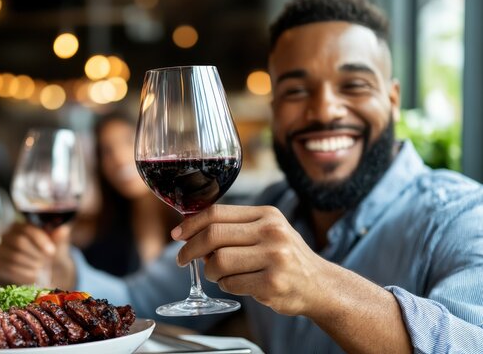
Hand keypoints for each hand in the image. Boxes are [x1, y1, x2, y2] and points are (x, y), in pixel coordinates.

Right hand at [0, 223, 75, 289]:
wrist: (44, 269)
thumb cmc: (50, 252)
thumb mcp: (58, 244)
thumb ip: (60, 236)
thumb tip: (63, 229)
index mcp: (22, 225)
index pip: (28, 229)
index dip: (40, 240)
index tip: (52, 251)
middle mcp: (7, 235)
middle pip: (19, 242)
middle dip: (36, 254)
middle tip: (45, 262)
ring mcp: (1, 250)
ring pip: (15, 257)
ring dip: (32, 265)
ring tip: (40, 268)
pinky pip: (10, 270)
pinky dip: (25, 274)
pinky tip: (33, 275)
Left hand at [174, 204, 327, 315]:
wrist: (320, 285)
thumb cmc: (286, 257)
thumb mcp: (267, 231)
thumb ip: (234, 228)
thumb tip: (190, 232)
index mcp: (267, 215)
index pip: (217, 213)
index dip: (191, 224)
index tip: (177, 234)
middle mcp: (272, 232)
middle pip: (213, 236)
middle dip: (190, 249)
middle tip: (182, 259)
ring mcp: (274, 258)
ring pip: (219, 262)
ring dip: (210, 271)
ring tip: (218, 274)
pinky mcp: (272, 284)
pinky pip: (230, 284)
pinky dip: (226, 285)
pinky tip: (237, 283)